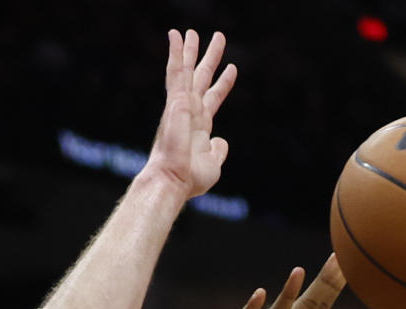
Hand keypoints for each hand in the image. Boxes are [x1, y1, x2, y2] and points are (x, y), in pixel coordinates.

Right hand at [146, 29, 236, 198]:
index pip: (213, 98)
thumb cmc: (190, 179)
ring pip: (187, 70)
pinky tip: (175, 35)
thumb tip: (222, 142)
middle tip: (218, 37)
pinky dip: (175, 53)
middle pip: (202, 78)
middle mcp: (190, 112)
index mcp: (199, 126)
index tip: (232, 68)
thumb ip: (218, 151)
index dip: (224, 83)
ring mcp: (181, 105)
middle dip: (210, 58)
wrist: (173, 180)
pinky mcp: (175, 101)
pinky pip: (176, 72)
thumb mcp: (213, 164)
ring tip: (191, 32)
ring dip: (190, 50)